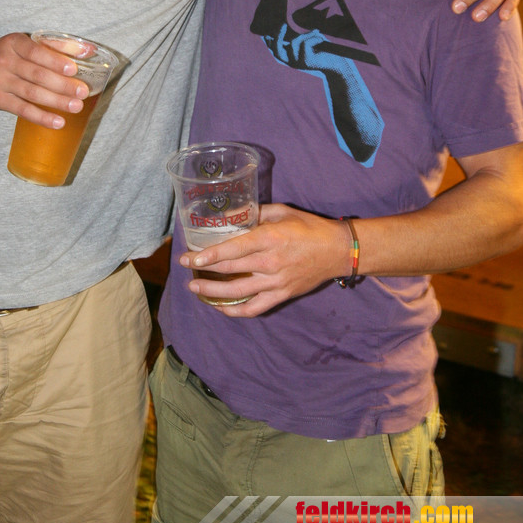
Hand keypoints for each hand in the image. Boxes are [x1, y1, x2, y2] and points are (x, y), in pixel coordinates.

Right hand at [0, 32, 89, 127]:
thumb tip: (89, 49)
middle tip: (82, 92)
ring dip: (56, 101)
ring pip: (32, 93)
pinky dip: (41, 117)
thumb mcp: (24, 43)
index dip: (55, 61)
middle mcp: (5, 61)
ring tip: (76, 107)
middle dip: (62, 85)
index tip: (74, 68)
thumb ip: (56, 46)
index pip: (37, 52)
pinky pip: (22, 110)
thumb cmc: (4, 53)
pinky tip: (58, 122)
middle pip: (37, 75)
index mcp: (14, 43)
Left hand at [181, 204, 349, 315]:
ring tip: (195, 287)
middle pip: (229, 270)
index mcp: (269, 238)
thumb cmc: (310, 227)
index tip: (189, 257)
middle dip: (202, 270)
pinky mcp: (282, 295)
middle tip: (184, 266)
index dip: (208, 255)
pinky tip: (221, 307)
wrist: (337, 251)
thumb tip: (233, 216)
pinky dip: (235, 311)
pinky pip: (254, 308)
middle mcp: (270, 262)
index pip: (232, 250)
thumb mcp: (283, 211)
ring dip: (212, 292)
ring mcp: (275, 282)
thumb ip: (257, 213)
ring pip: (237, 292)